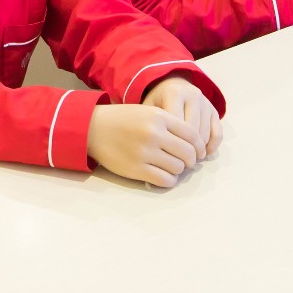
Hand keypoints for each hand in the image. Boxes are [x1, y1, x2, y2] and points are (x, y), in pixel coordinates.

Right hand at [86, 103, 200, 187]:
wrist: (93, 128)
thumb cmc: (123, 119)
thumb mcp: (147, 112)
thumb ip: (170, 124)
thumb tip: (194, 146)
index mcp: (159, 116)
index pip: (192, 134)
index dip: (199, 145)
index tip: (199, 152)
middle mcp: (154, 133)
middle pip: (188, 153)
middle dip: (191, 160)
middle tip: (187, 162)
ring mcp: (145, 152)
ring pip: (178, 168)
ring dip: (178, 170)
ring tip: (171, 167)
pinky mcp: (136, 169)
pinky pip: (164, 180)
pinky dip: (169, 180)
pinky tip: (163, 175)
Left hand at [142, 76, 221, 160]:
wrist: (172, 83)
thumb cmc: (157, 100)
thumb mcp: (149, 107)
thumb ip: (152, 124)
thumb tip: (155, 151)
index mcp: (174, 93)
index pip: (176, 125)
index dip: (171, 143)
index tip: (165, 155)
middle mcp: (193, 95)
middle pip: (192, 132)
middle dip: (185, 150)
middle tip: (177, 161)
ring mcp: (206, 103)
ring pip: (204, 134)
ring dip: (198, 150)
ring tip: (187, 158)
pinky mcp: (214, 110)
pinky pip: (217, 133)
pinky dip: (212, 146)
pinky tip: (203, 153)